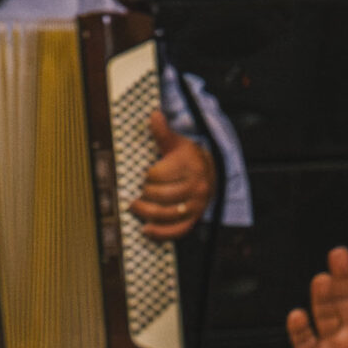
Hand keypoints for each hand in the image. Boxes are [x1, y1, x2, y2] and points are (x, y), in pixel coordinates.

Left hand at [128, 110, 212, 242]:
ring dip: (146, 213)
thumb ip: (163, 132)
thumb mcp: (176, 143)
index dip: (148, 176)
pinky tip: (146, 230)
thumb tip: (154, 115)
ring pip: (166, 214)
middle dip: (145, 194)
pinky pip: (177, 231)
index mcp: (190, 166)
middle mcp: (196, 187)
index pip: (159, 175)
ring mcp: (196, 205)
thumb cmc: (188, 157)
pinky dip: (160, 233)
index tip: (146, 174)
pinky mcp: (195, 218)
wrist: (212, 172)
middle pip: (161, 195)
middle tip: (138, 192)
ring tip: (135, 207)